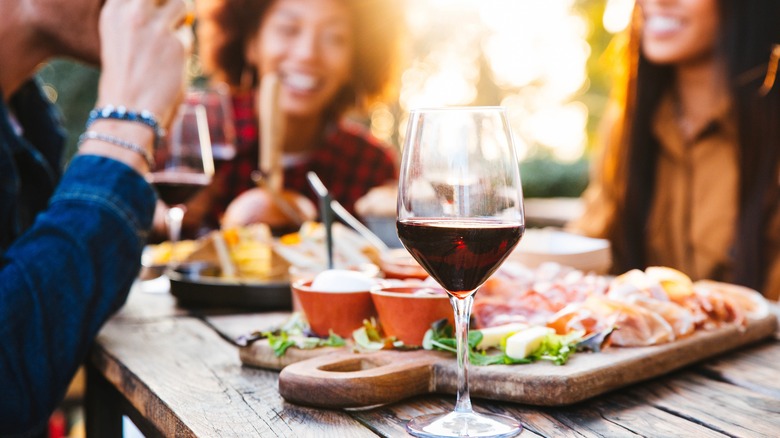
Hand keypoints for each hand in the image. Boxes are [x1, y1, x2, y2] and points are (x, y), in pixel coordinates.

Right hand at [96, 0, 190, 127]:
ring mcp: (156, 27)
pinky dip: (184, 47)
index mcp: (115, 9)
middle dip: (170, 1)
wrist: (127, 111)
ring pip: (182, 3)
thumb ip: (140, 16)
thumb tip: (175, 3)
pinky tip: (171, 64)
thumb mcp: (122, 35)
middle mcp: (133, 12)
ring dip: (181, 19)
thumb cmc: (126, 76)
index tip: (156, 10)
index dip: (154, 1)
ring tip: (170, 40)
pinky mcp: (176, 44)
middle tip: (170, 18)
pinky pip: (187, 35)